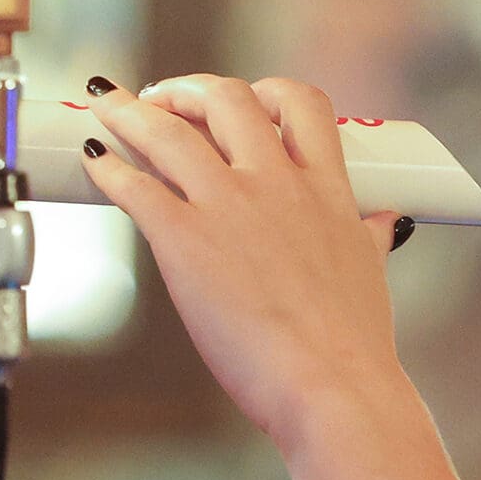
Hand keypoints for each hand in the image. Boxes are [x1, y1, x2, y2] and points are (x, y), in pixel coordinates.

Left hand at [82, 74, 415, 449]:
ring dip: (130, 110)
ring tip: (108, 105)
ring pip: (168, 129)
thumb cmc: (354, 348)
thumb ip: (368, 238)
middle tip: (165, 101)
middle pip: (227, 98)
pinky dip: (108, 166)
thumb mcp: (371, 275)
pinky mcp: (185, 241)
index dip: (267, 92)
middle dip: (188, 89)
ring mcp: (230, 208)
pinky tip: (96, 162)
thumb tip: (384, 223)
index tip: (247, 102)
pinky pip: (134, 185)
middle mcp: (277, 185)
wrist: (334, 390)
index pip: (301, 106)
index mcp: (326, 191)